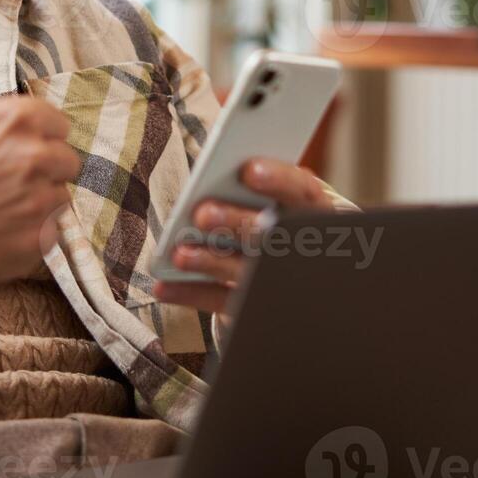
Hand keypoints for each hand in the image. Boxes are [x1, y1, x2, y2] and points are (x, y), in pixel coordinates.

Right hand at [0, 0, 80, 301]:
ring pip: (59, 197)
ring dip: (35, 202)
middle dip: (37, 168)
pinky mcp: (35, 243)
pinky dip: (29, 234)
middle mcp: (35, 159)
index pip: (56, 125)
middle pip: (64, 161)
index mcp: (20, 118)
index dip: (28, 137)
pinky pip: (51, 233)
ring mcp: (37, 204)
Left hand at [151, 157, 334, 317]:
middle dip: (236, 223)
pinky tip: (164, 286)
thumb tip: (212, 178)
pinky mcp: (254, 308)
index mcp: (313, 212)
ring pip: (246, 273)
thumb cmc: (274, 217)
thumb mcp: (275, 199)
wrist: (301, 283)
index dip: (280, 181)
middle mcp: (300, 248)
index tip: (250, 169)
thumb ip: (254, 187)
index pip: (304, 193)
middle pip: (271, 236)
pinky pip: (221, 302)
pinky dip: (191, 294)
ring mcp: (280, 282)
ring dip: (210, 262)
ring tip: (179, 254)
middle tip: (203, 213)